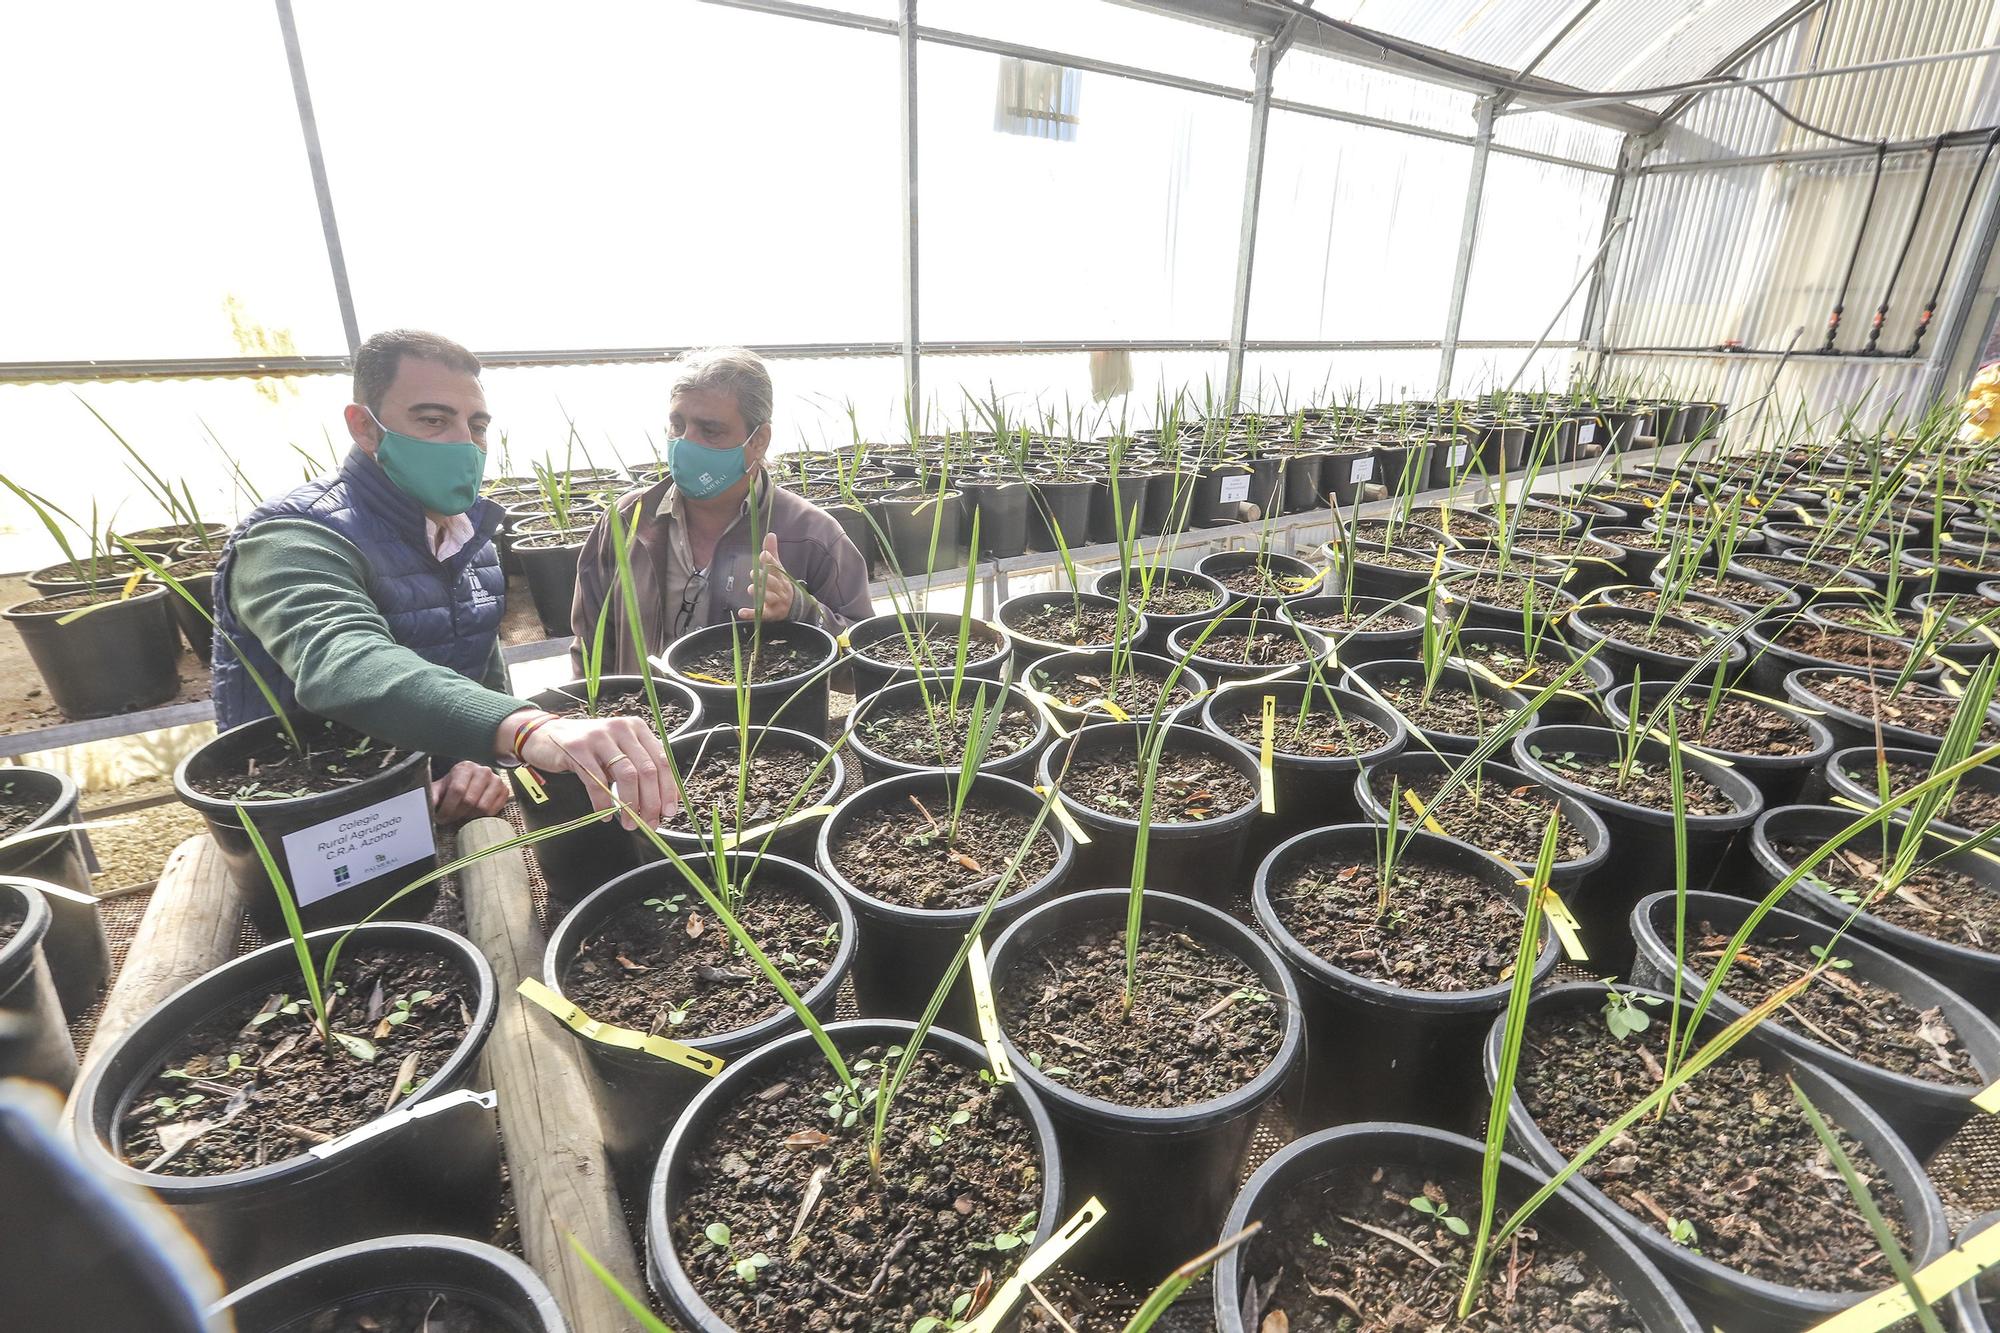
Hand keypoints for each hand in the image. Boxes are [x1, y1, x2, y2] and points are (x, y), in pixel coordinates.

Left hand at [430, 761, 509, 824]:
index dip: (448, 808)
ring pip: (482, 807)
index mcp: (465, 767)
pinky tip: (475, 813)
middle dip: (457, 814)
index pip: (457, 790)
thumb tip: (428, 806)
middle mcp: (483, 771)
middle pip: (470, 800)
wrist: (470, 783)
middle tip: (451, 817)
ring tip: (463, 814)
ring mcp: (496, 780)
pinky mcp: (505, 790)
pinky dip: (483, 816)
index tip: (441, 817)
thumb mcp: (439, 789)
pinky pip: (494, 810)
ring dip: (470, 816)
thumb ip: (431, 796)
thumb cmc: (453, 786)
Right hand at [508, 711, 678, 831]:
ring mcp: (599, 737)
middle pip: (646, 770)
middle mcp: (621, 728)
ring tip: (628, 823)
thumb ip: (638, 768)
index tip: (669, 812)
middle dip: (651, 802)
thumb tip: (659, 802)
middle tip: (649, 823)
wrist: (545, 735)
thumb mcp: (617, 751)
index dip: (668, 789)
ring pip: (626, 775)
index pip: (662, 761)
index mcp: (636, 728)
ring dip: (630, 805)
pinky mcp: (578, 748)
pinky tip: (604, 815)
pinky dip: (603, 802)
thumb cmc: (588, 749)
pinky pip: (596, 781)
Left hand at [738, 532, 795, 621]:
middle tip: (753, 573)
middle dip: (764, 578)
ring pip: (769, 598)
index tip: (763, 556)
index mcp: (782, 577)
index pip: (777, 568)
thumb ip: (772, 552)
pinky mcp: (770, 615)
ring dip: (760, 593)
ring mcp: (776, 603)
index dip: (770, 562)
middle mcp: (781, 590)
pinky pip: (761, 615)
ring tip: (751, 588)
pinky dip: (751, 614)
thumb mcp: (778, 569)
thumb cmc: (781, 584)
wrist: (793, 608)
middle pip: (774, 584)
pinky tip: (741, 612)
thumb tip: (770, 533)